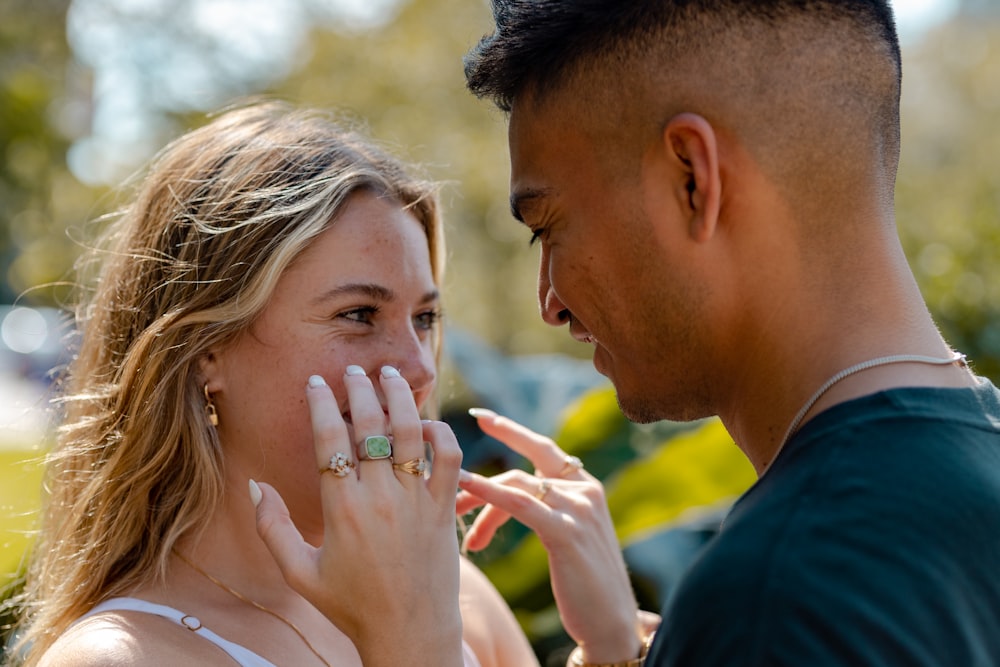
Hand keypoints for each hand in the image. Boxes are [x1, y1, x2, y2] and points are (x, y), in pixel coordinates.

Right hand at [252, 366, 464, 666]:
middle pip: (370, 425)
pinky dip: (440, 432)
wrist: (409, 632)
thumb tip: (255, 484)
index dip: (320, 404)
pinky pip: (449, 458)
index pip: (329, 440)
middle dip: (359, 388)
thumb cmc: (351, 605)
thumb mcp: (299, 573)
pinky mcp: (445, 509)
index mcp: (342, 510)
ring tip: (389, 374)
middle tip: (353, 369)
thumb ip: (273, 528)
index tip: (315, 382)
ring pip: (411, 432)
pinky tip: (425, 421)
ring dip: (399, 396)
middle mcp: (380, 499)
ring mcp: (417, 501)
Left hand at [457, 409, 649, 663]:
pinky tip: (467, 489)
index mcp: (585, 488)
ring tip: (456, 524)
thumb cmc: (586, 588)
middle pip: (521, 469)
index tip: (482, 417)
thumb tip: (505, 500)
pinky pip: (519, 504)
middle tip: (448, 479)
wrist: (611, 624)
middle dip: (480, 478)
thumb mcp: (569, 537)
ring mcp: (577, 508)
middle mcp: (584, 490)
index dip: (512, 431)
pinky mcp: (566, 531)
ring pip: (515, 485)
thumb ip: (548, 511)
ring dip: (477, 502)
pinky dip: (489, 493)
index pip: (544, 449)